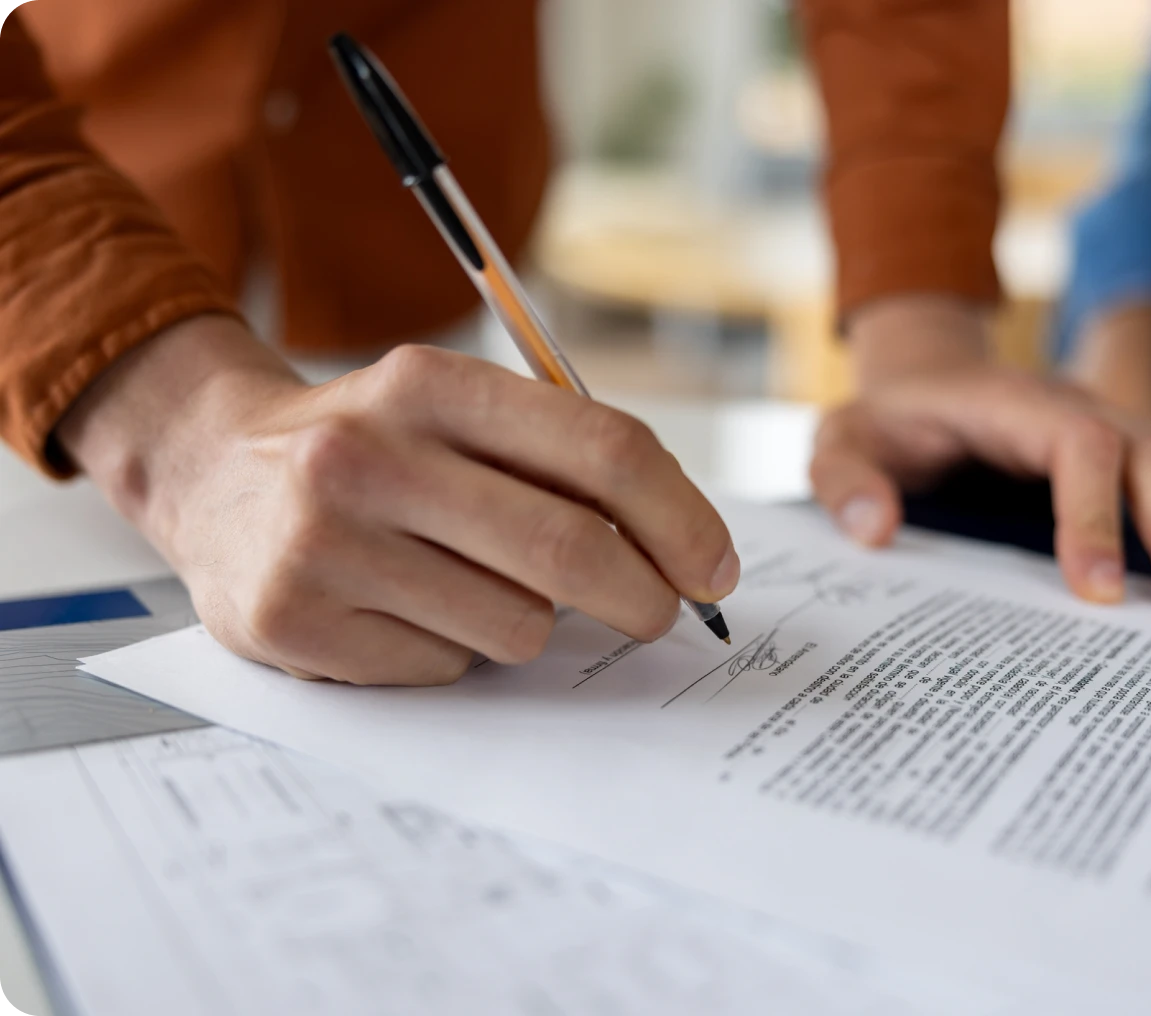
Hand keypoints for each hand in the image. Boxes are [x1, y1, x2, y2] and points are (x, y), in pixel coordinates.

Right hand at [57, 317, 739, 684]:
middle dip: (642, 597)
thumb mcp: (450, 412)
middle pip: (568, 549)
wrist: (210, 473)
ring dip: (525, 620)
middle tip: (657, 612)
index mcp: (429, 383)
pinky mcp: (293, 621)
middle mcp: (368, 454)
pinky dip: (451, 651)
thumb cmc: (369, 446)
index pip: (601, 450)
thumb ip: (554, 460)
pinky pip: (444, 668)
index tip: (714, 567)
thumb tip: (679, 546)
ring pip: (514, 625)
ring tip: (466, 584)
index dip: (680, 518)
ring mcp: (324, 542)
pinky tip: (402, 610)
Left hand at [812, 297, 1150, 625]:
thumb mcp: (838, 441)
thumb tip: (874, 530)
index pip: (1077, 444)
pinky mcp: (1127, 454)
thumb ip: (844, 480)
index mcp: (1010, 404)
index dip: (1093, 512)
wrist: (922, 385)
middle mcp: (1077, 406)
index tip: (1095, 589)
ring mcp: (1112, 425)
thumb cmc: (885, 422)